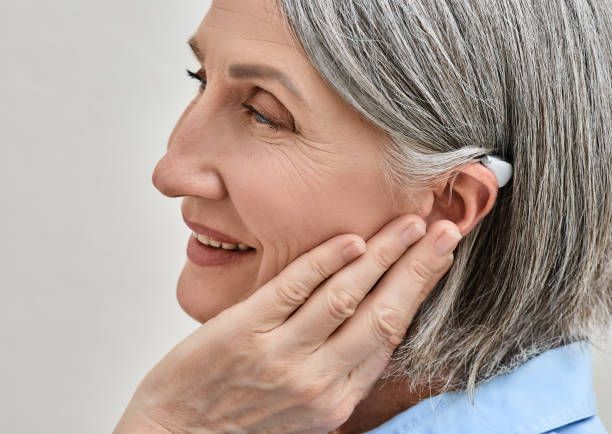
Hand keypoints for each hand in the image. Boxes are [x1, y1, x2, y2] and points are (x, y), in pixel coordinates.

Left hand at [114, 215, 460, 433]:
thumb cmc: (241, 423)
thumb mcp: (304, 411)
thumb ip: (337, 370)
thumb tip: (371, 327)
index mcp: (336, 396)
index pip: (391, 333)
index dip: (420, 290)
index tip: (440, 257)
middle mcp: (316, 378)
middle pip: (382, 312)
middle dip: (419, 266)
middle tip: (446, 229)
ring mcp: (280, 354)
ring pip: (344, 296)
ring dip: (382, 255)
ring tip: (409, 224)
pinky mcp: (243, 331)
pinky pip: (292, 289)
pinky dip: (324, 262)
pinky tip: (351, 241)